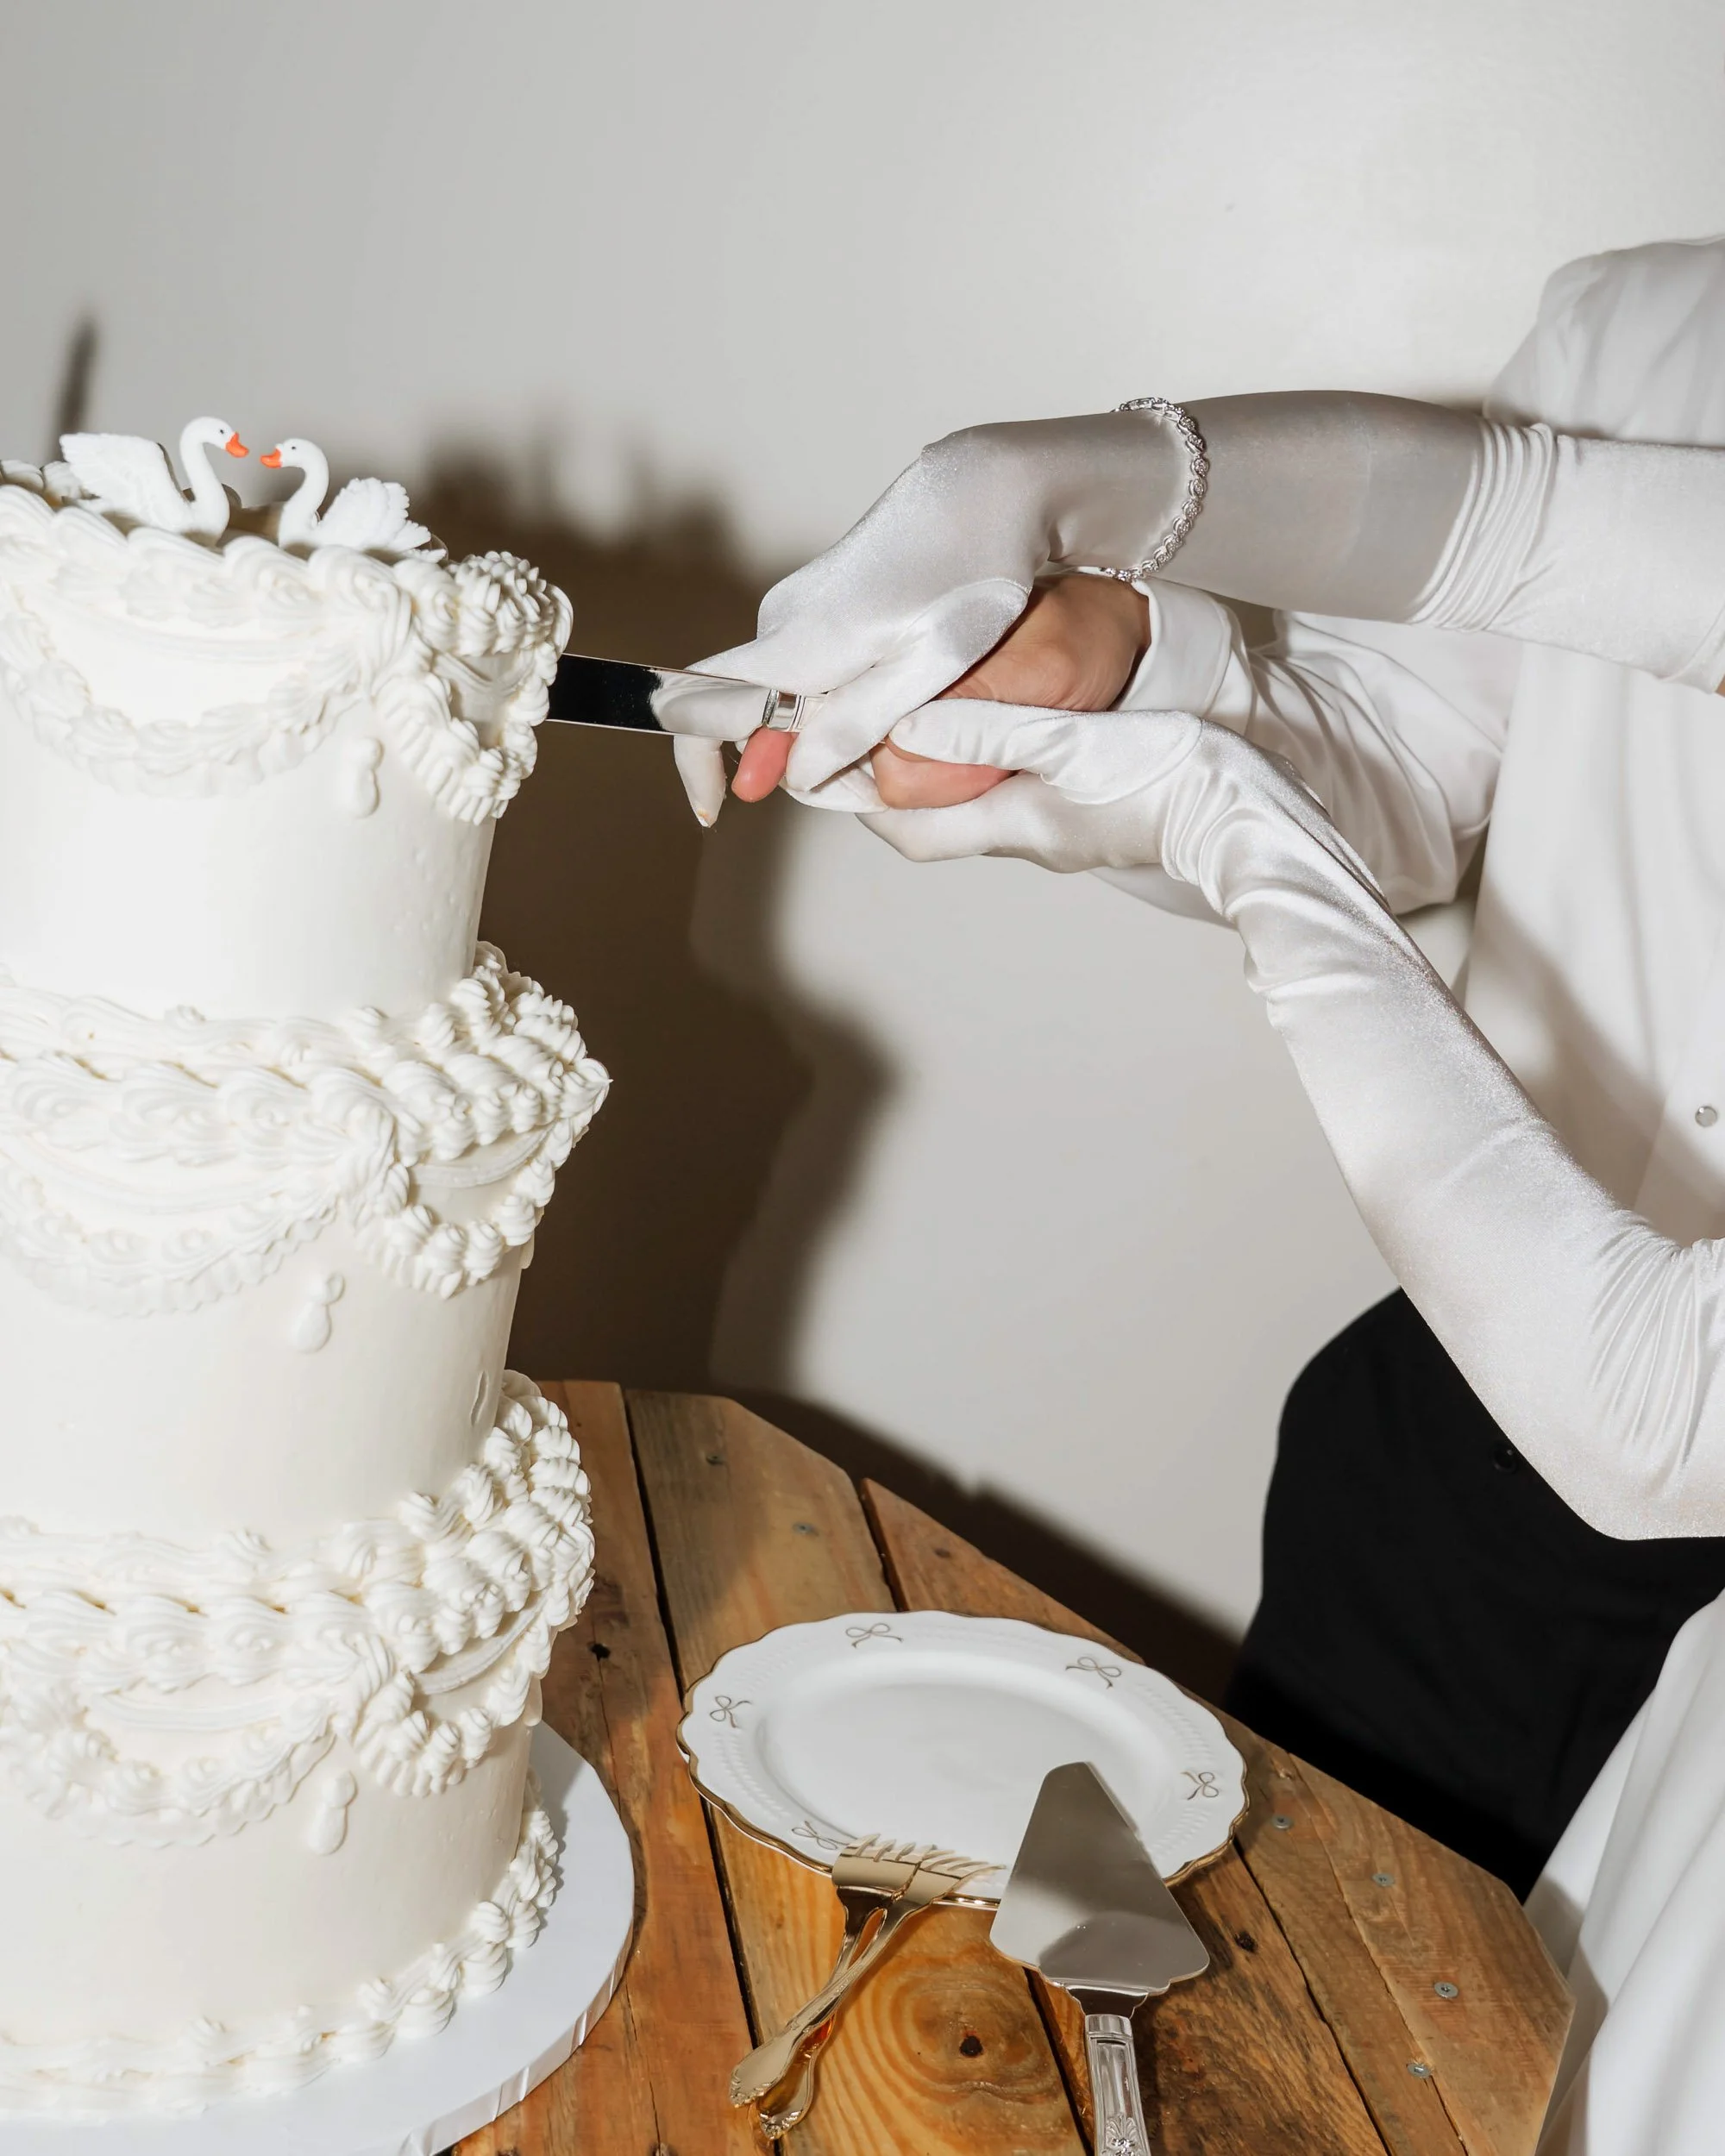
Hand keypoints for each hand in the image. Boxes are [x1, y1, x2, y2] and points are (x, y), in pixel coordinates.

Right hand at [682, 411, 1191, 818]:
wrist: (986, 494)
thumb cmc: (974, 575)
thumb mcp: (930, 667)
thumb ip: (859, 723)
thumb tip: (796, 775)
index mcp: (802, 639)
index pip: (703, 704)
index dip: (699, 765)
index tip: (717, 808)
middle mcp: (783, 619)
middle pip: (746, 710)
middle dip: (783, 761)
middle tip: (862, 786)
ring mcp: (796, 605)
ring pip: (781, 692)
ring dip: (818, 733)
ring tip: (898, 736)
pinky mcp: (817, 601)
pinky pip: (803, 667)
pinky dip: (832, 702)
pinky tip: (892, 702)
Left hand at [861, 697, 1371, 925]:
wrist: (1251, 816)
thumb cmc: (1174, 782)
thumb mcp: (1074, 742)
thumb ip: (989, 727)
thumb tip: (905, 723)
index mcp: (1013, 825)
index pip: (904, 827)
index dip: (856, 794)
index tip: (824, 751)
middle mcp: (1026, 834)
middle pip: (928, 814)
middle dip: (886, 773)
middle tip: (854, 719)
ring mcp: (1057, 824)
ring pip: (969, 795)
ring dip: (933, 758)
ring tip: (905, 705)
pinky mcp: (1086, 806)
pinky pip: (1012, 782)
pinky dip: (981, 750)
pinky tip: (984, 710)